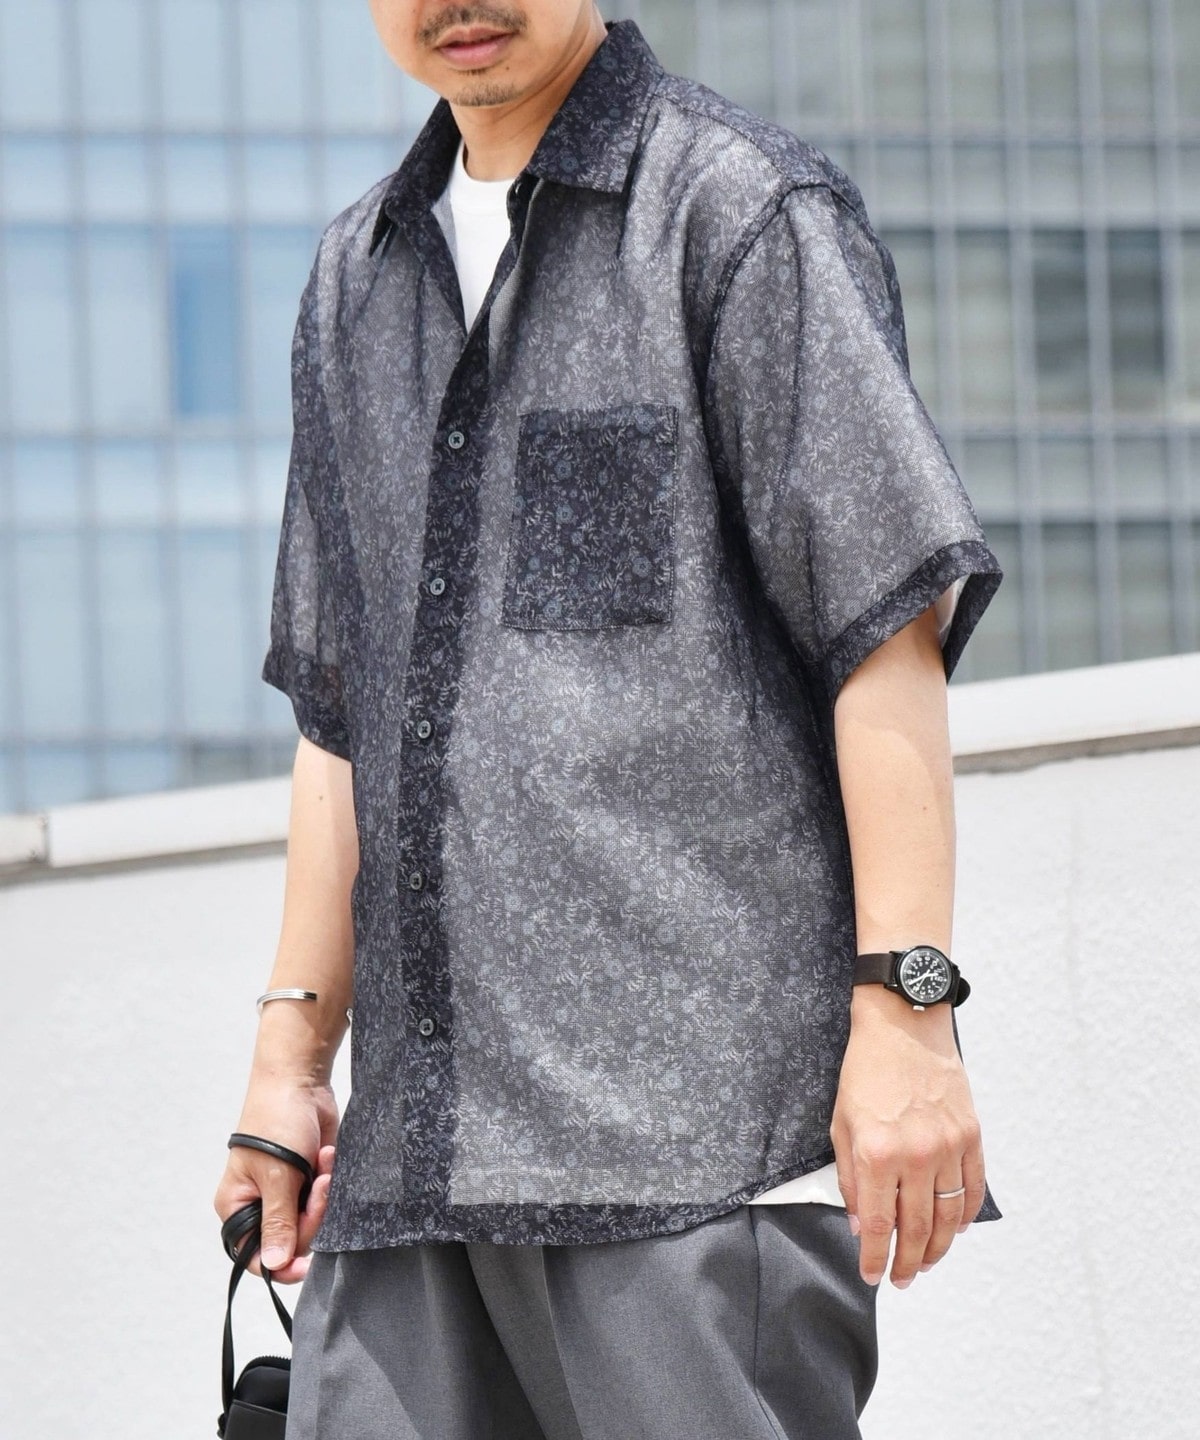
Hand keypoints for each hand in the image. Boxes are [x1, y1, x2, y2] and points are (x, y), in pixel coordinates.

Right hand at [213, 1078, 339, 1283]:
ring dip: (322, 1197)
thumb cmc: (276, 1120)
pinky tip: (327, 1158)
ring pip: (311, 1222)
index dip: (281, 1264)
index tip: (306, 1265)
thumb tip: (274, 1264)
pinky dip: (329, 1183)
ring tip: (323, 1164)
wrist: (301, 1082)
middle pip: (290, 1240)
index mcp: (238, 1206)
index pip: (255, 1255)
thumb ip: (278, 1221)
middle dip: (311, 1216)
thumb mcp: (277, 1174)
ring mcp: (286, 1194)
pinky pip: (324, 1202)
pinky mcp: (309, 1181)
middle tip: (319, 1185)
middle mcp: (259, 1205)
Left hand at [831, 990, 984, 1288]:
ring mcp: (948, 1146)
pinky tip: (955, 1228)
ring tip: (928, 1263)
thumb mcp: (841, 1124)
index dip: (874, 1257)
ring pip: (949, 1216)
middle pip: (917, 1228)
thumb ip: (850, 1179)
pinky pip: (973, 1188)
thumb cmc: (865, 1072)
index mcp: (877, 1153)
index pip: (877, 1225)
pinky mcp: (971, 1136)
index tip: (872, 1275)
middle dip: (908, 1262)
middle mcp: (915, 1155)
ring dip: (939, 1248)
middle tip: (903, 1279)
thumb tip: (860, 1225)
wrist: (904, 1026)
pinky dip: (966, 1215)